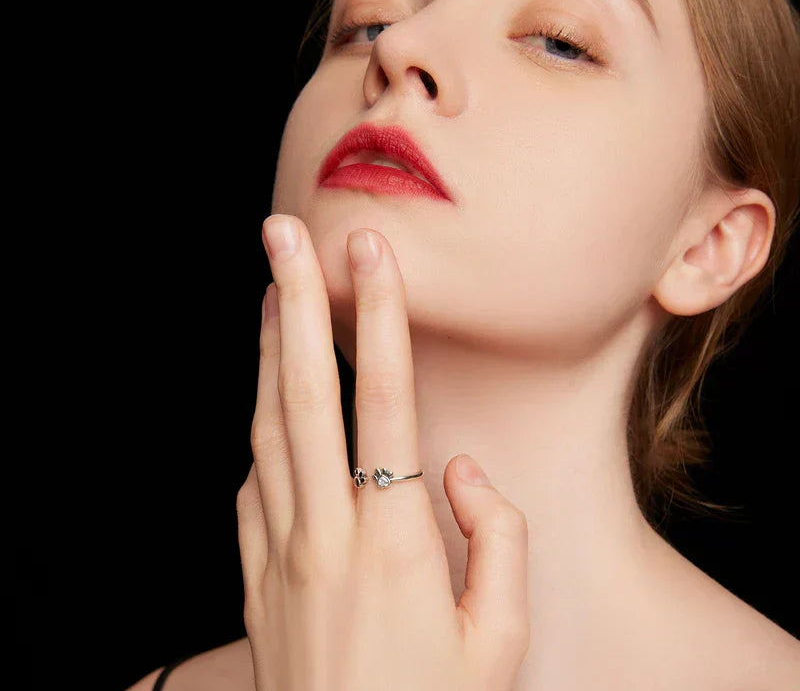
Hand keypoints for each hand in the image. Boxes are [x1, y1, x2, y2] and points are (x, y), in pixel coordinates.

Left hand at [236, 214, 529, 690]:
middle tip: (283, 233)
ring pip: (268, 428)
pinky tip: (265, 398)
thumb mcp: (500, 640)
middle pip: (306, 394)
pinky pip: (253, 484)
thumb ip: (496, 537)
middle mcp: (327, 533)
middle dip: (295, 303)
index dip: (382, 319)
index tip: (372, 255)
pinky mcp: (255, 577)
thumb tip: (457, 466)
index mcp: (396, 540)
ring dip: (267, 350)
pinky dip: (259, 428)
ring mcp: (280, 553)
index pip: (386, 401)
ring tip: (268, 288)